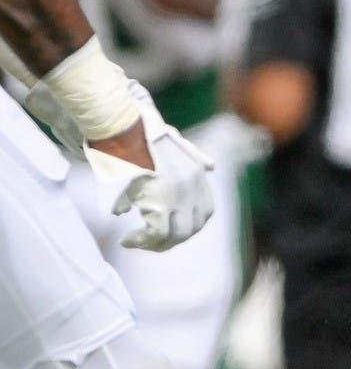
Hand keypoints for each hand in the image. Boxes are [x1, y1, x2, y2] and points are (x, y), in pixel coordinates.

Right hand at [87, 88, 215, 250]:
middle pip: (193, 227)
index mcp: (198, 173)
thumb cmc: (139, 131)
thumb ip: (195, 155)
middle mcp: (193, 186)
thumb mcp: (175, 139)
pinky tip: (128, 240)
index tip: (170, 231)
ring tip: (139, 242)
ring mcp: (176, 194)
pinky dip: (142, 241)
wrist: (119, 125)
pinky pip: (156, 233)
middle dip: (174, 239)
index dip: (189, 226)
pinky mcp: (157, 200)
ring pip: (176, 234)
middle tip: (153, 243)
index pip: (205, 211)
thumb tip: (212, 167)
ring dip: (158, 244)